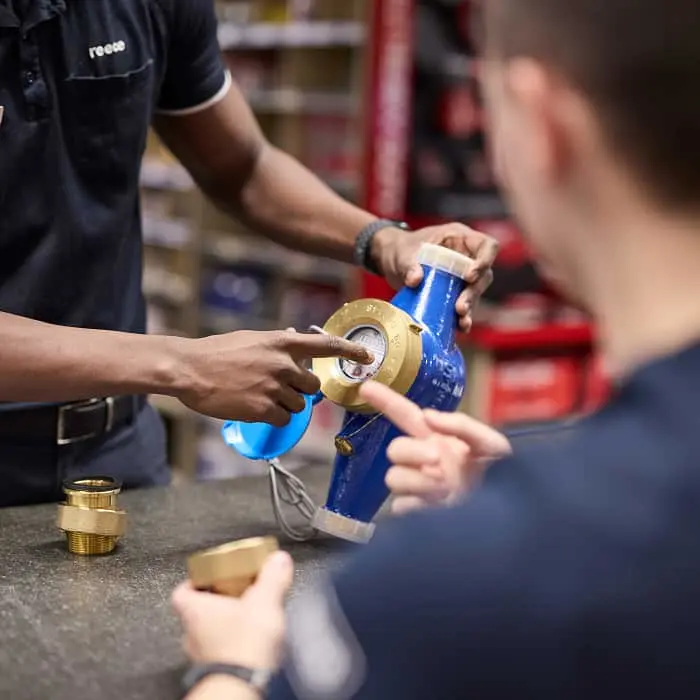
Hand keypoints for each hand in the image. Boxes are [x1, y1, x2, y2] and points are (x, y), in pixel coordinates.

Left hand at [172, 550, 293, 668]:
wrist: (241, 686)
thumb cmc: (243, 643)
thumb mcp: (264, 600)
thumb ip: (272, 577)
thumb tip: (278, 559)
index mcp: (195, 610)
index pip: (181, 591)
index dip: (195, 582)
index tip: (210, 575)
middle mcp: (191, 634)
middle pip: (196, 612)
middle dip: (217, 603)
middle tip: (236, 595)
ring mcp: (201, 656)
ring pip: (207, 634)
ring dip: (224, 627)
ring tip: (247, 621)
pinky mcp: (214, 673)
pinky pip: (219, 653)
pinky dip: (231, 647)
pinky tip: (249, 644)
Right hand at [175, 330, 371, 423]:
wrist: (190, 369)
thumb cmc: (218, 352)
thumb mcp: (252, 339)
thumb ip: (278, 343)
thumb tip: (296, 336)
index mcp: (282, 343)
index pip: (325, 346)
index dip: (350, 351)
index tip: (367, 357)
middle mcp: (283, 364)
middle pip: (312, 387)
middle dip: (300, 391)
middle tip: (278, 388)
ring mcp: (274, 387)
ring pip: (298, 406)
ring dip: (285, 405)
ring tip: (259, 396)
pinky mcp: (262, 409)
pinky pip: (283, 419)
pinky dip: (273, 418)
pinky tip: (254, 408)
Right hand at [360, 381, 510, 513]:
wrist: (509, 516)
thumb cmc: (502, 476)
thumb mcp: (491, 443)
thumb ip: (461, 425)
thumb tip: (428, 415)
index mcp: (437, 438)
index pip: (405, 415)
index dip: (385, 400)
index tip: (365, 386)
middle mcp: (424, 460)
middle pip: (395, 449)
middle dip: (413, 453)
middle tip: (439, 462)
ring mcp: (420, 486)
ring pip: (393, 477)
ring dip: (417, 481)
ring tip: (445, 487)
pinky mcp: (419, 512)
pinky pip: (400, 505)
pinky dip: (417, 504)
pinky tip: (438, 505)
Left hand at [370, 223, 499, 330]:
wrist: (391, 261)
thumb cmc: (401, 248)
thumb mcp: (403, 253)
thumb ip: (408, 264)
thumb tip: (415, 280)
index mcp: (460, 238)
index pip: (487, 246)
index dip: (484, 261)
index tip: (470, 277)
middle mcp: (466, 257)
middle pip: (484, 275)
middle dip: (474, 292)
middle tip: (460, 307)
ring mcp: (461, 276)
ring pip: (475, 293)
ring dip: (470, 307)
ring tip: (461, 320)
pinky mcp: (454, 293)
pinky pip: (464, 305)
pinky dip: (462, 317)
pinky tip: (459, 327)